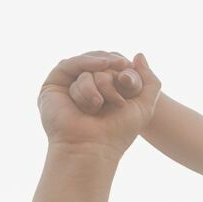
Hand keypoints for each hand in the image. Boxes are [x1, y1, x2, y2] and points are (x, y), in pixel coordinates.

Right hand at [37, 51, 162, 158]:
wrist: (93, 146)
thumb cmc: (118, 131)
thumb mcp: (144, 105)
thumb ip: (149, 80)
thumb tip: (138, 54)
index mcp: (103, 90)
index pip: (115, 66)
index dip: (125, 71)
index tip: (130, 83)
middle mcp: (86, 86)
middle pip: (102, 63)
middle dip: (113, 76)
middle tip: (119, 91)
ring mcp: (69, 85)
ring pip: (88, 67)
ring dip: (100, 83)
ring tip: (100, 104)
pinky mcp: (53, 85)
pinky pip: (72, 64)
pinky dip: (86, 65)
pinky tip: (99, 70)